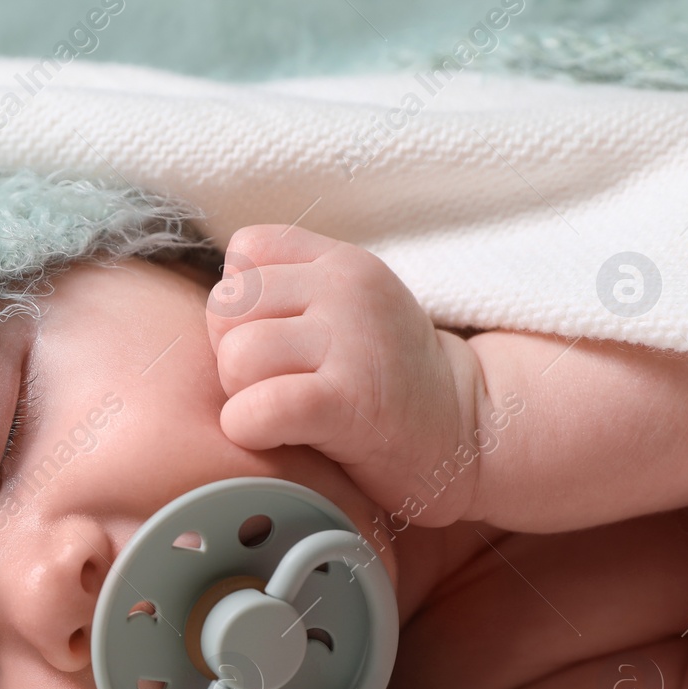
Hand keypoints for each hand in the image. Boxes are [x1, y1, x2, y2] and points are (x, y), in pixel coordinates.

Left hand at [206, 225, 480, 524]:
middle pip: (227, 308)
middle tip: (279, 387)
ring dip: (243, 396)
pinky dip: (250, 429)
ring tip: (286, 414)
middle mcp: (346, 291)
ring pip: (235, 357)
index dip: (242, 303)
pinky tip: (279, 438)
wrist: (467, 436)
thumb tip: (220, 297)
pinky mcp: (348, 402)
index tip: (276, 340)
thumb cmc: (388, 380)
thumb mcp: (349, 310)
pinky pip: (257, 408)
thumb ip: (290, 289)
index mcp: (342, 263)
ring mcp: (351, 343)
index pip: (246, 250)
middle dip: (234, 356)